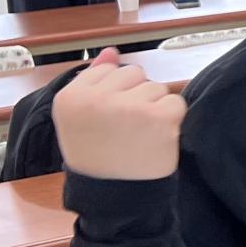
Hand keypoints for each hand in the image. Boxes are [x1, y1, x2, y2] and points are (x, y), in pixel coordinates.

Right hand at [52, 48, 186, 180]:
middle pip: (134, 73)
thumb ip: (94, 80)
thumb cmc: (98, 155)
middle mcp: (96, 99)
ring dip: (154, 108)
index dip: (114, 94)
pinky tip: (156, 138)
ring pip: (155, 87)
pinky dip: (171, 119)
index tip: (107, 119)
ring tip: (139, 135)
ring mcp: (128, 107)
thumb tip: (111, 50)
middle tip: (125, 128)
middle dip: (135, 96)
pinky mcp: (157, 118)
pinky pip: (175, 102)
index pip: (107, 69)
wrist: (115, 196)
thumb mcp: (81, 118)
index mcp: (70, 97)